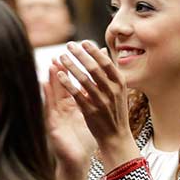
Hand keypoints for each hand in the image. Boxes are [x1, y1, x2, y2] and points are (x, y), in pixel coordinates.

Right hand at [44, 64, 96, 170]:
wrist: (77, 161)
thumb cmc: (84, 139)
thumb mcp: (89, 116)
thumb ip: (92, 100)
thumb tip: (100, 86)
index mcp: (73, 106)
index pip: (73, 83)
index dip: (75, 69)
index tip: (79, 54)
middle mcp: (63, 109)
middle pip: (61, 85)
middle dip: (61, 69)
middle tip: (61, 53)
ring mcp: (56, 116)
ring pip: (53, 94)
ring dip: (52, 78)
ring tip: (50, 63)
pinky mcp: (52, 125)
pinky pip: (48, 108)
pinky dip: (46, 95)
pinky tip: (44, 84)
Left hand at [55, 41, 139, 169]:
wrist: (116, 137)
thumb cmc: (116, 111)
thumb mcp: (118, 90)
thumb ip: (110, 71)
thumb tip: (103, 50)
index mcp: (120, 84)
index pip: (106, 63)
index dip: (94, 51)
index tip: (83, 42)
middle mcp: (112, 91)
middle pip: (94, 68)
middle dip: (80, 55)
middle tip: (69, 45)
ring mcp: (101, 101)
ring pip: (84, 80)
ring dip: (71, 66)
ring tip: (61, 57)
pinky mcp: (90, 111)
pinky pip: (76, 94)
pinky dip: (67, 83)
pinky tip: (59, 75)